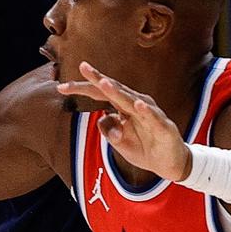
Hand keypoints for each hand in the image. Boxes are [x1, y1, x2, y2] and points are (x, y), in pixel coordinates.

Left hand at [57, 62, 190, 180]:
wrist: (169, 164)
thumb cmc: (144, 147)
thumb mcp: (119, 142)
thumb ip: (108, 130)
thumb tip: (101, 119)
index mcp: (124, 106)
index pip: (100, 94)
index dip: (82, 89)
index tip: (61, 87)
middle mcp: (136, 105)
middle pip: (114, 90)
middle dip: (97, 79)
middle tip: (83, 67)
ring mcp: (150, 114)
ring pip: (131, 100)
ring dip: (117, 91)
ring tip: (103, 82)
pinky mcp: (163, 127)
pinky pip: (153, 117)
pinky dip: (146, 111)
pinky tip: (137, 104)